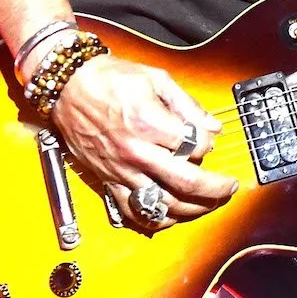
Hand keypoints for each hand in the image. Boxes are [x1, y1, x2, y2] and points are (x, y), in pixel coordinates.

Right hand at [48, 53, 236, 230]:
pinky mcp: (108, 179)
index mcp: (148, 122)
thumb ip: (187, 104)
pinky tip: (172, 216)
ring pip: (163, 203)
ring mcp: (121, 169)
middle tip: (228, 187)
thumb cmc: (109, 78)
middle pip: (185, 181)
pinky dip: (155, 219)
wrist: (68, 86)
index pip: (194, 144)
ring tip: (209, 204)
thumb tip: (214, 126)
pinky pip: (133, 211)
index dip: (209, 144)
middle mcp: (136, 151)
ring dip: (192, 209)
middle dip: (214, 188)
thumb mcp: (154, 78)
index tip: (209, 140)